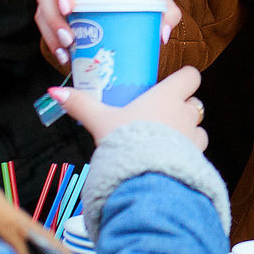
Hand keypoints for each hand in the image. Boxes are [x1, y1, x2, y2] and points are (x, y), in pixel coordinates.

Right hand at [34, 0, 181, 65]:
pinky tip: (63, 57)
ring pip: (42, 11)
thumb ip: (168, 12)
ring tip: (66, 52)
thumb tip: (162, 34)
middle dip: (54, 19)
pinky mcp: (55, 11)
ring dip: (50, 33)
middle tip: (69, 40)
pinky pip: (44, 25)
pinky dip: (50, 41)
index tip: (70, 8)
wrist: (129, 1)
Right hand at [50, 66, 208, 152]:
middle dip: (183, 107)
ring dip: (188, 132)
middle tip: (163, 115)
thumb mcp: (100, 121)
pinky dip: (187, 154)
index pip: (191, 75)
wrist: (145, 178)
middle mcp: (185, 114)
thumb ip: (81, 105)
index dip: (184, 78)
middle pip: (195, 102)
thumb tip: (55, 92)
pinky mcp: (196, 159)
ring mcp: (194, 138)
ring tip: (167, 140)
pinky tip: (169, 160)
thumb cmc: (126, 142)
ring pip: (199, 129)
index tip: (172, 84)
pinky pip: (197, 152)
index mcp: (167, 97)